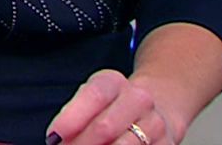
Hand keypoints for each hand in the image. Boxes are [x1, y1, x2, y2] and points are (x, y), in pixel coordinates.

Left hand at [48, 69, 186, 144]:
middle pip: (105, 126)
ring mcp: (155, 123)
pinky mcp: (167, 144)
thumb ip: (72, 116)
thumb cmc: (112, 105)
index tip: (54, 136)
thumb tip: (56, 140)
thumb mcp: (89, 100)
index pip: (93, 96)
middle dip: (81, 144)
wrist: (157, 107)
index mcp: (113, 82)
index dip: (71, 119)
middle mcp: (138, 99)